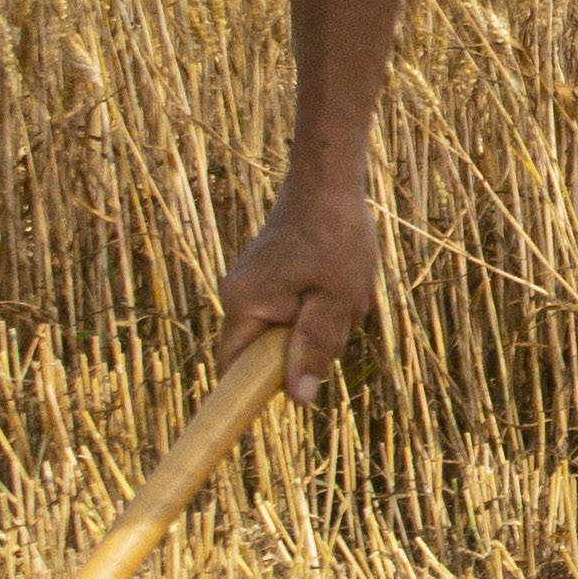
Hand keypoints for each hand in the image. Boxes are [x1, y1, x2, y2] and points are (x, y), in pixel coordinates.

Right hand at [217, 174, 381, 394]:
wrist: (329, 180)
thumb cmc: (336, 235)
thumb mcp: (336, 299)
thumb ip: (315, 348)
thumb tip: (298, 398)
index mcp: (245, 303)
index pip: (234, 368)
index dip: (257, 388)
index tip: (292, 389)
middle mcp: (238, 294)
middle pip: (270, 350)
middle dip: (310, 343)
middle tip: (339, 311)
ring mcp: (252, 283)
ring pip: (288, 328)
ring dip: (322, 320)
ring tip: (343, 287)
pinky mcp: (270, 274)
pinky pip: (294, 307)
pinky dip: (321, 303)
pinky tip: (338, 279)